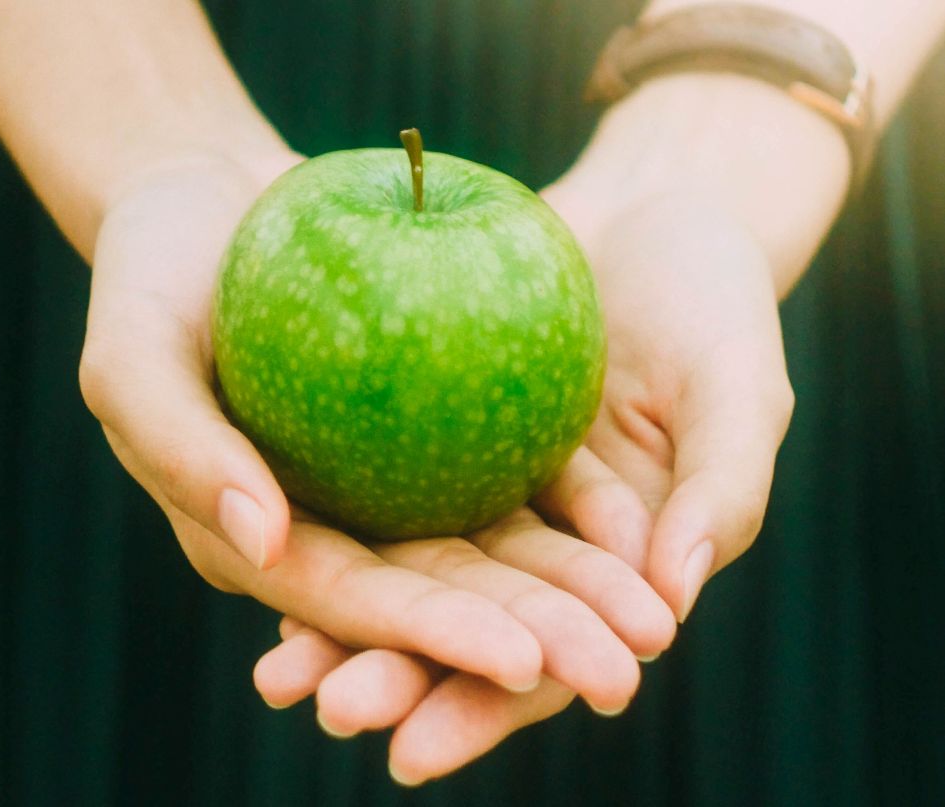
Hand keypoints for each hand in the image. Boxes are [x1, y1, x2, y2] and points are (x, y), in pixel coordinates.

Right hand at [78, 148, 672, 697]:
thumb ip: (181, 449)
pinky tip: (639, 532)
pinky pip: (506, 469)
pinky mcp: (430, 430)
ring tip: (654, 628)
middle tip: (623, 677)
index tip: (524, 663)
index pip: (348, 603)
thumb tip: (261, 540)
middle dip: (530, 641)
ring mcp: (386, 483)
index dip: (433, 639)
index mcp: (258, 539)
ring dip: (571, 592)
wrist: (210, 200)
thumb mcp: (132, 354)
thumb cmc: (151, 274)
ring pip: (488, 548)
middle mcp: (331, 529)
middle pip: (435, 594)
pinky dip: (570, 507)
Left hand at [253, 184, 793, 784]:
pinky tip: (270, 551)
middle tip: (328, 709)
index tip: (414, 753)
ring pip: (409, 571)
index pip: (548, 661)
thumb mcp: (740, 390)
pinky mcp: (441, 429)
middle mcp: (539, 542)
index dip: (485, 709)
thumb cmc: (715, 299)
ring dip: (343, 625)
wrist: (654, 210)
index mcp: (615, 567)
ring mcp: (486, 486)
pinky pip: (382, 485)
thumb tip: (675, 602)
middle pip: (461, 629)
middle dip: (394, 678)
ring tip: (277, 674)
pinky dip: (333, 523)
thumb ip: (722, 494)